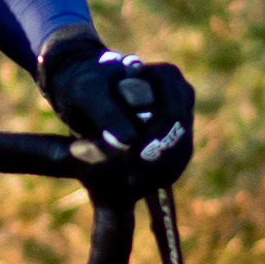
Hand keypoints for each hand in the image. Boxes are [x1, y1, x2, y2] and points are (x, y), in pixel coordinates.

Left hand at [39, 30, 194, 186]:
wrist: (83, 91)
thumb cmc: (83, 85)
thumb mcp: (87, 93)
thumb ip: (107, 112)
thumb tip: (130, 140)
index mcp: (167, 78)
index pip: (171, 118)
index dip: (155, 144)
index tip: (131, 165)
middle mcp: (181, 96)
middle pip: (180, 139)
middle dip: (158, 165)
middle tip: (132, 183)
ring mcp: (180, 117)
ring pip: (179, 155)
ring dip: (158, 175)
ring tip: (131, 185)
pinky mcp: (173, 137)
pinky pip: (173, 163)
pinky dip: (156, 177)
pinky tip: (136, 185)